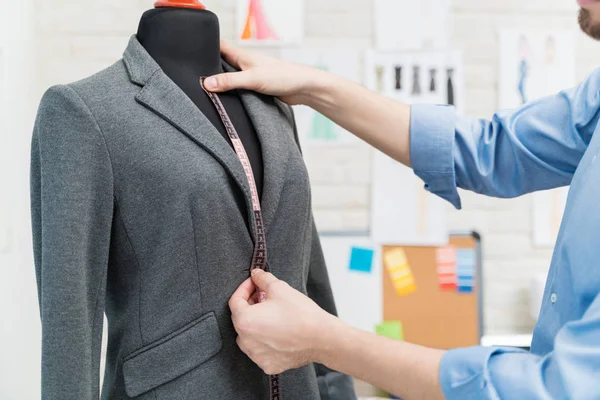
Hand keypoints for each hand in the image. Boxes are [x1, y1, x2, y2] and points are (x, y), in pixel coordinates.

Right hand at [203, 41, 326, 104]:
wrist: (303, 88)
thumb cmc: (283, 77)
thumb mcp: (252, 79)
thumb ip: (230, 82)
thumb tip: (207, 84)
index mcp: (241, 56)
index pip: (218, 47)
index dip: (205, 48)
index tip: (191, 54)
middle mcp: (244, 64)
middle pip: (221, 64)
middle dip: (210, 70)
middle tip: (194, 78)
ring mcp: (250, 76)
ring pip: (230, 79)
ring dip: (221, 84)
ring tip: (206, 91)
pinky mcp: (256, 88)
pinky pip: (238, 90)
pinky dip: (232, 94)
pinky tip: (225, 101)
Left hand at [229, 269, 340, 373]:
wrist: (322, 338)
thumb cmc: (301, 314)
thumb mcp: (280, 288)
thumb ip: (263, 279)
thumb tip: (255, 274)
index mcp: (245, 321)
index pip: (235, 301)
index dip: (244, 288)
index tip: (254, 283)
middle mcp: (246, 341)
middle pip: (241, 319)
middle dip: (250, 305)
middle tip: (264, 295)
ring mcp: (256, 355)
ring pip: (249, 336)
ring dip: (256, 324)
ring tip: (272, 314)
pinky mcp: (268, 365)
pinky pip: (260, 350)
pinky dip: (265, 340)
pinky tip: (277, 331)